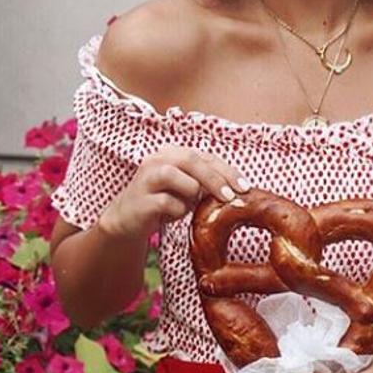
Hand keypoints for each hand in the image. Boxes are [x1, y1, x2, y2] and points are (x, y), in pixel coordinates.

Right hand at [98, 145, 250, 242]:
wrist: (127, 220)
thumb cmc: (163, 202)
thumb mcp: (187, 190)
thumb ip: (206, 183)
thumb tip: (237, 190)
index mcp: (174, 153)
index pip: (206, 157)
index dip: (228, 171)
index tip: (245, 188)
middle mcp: (158, 159)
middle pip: (192, 161)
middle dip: (215, 179)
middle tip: (231, 197)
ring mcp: (146, 177)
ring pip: (177, 177)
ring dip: (191, 194)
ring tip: (191, 205)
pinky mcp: (140, 198)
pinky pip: (166, 203)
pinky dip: (177, 211)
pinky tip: (174, 215)